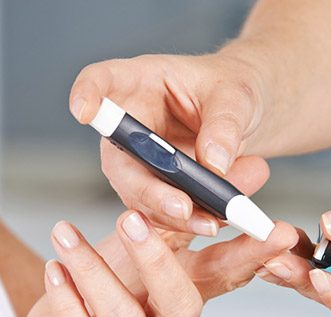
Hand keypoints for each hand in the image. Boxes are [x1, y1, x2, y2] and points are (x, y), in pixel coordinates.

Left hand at [20, 213, 297, 316]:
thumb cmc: (110, 286)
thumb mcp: (147, 245)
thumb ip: (186, 211)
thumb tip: (250, 165)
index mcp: (184, 291)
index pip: (228, 274)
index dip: (253, 254)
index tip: (277, 230)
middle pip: (181, 303)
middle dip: (156, 258)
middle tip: (131, 216)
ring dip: (91, 269)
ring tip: (63, 231)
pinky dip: (65, 302)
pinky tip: (55, 269)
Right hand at [69, 53, 273, 235]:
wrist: (247, 114)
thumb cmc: (233, 90)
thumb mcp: (238, 96)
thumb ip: (225, 125)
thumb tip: (213, 164)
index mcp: (140, 81)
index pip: (101, 80)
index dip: (86, 94)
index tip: (83, 111)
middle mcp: (130, 122)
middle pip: (117, 157)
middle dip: (146, 188)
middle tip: (181, 207)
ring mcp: (137, 159)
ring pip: (136, 193)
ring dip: (169, 213)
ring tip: (210, 222)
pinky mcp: (153, 186)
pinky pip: (158, 211)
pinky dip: (185, 222)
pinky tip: (212, 222)